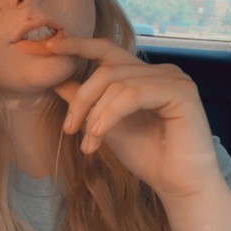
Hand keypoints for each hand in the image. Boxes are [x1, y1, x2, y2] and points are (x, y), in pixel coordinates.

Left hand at [46, 35, 230, 218]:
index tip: (49, 47)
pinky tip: (100, 135)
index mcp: (144, 74)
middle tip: (70, 129)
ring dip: (95, 114)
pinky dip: (111, 114)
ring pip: (117, 82)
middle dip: (82, 99)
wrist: (176, 185)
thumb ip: (84, 100)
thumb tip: (56, 79)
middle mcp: (161, 70)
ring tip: (89, 142)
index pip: (107, 50)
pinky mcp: (181, 92)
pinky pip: (133, 94)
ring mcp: (174, 78)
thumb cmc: (146, 156)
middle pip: (107, 69)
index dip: (77, 45)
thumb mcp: (104, 124)